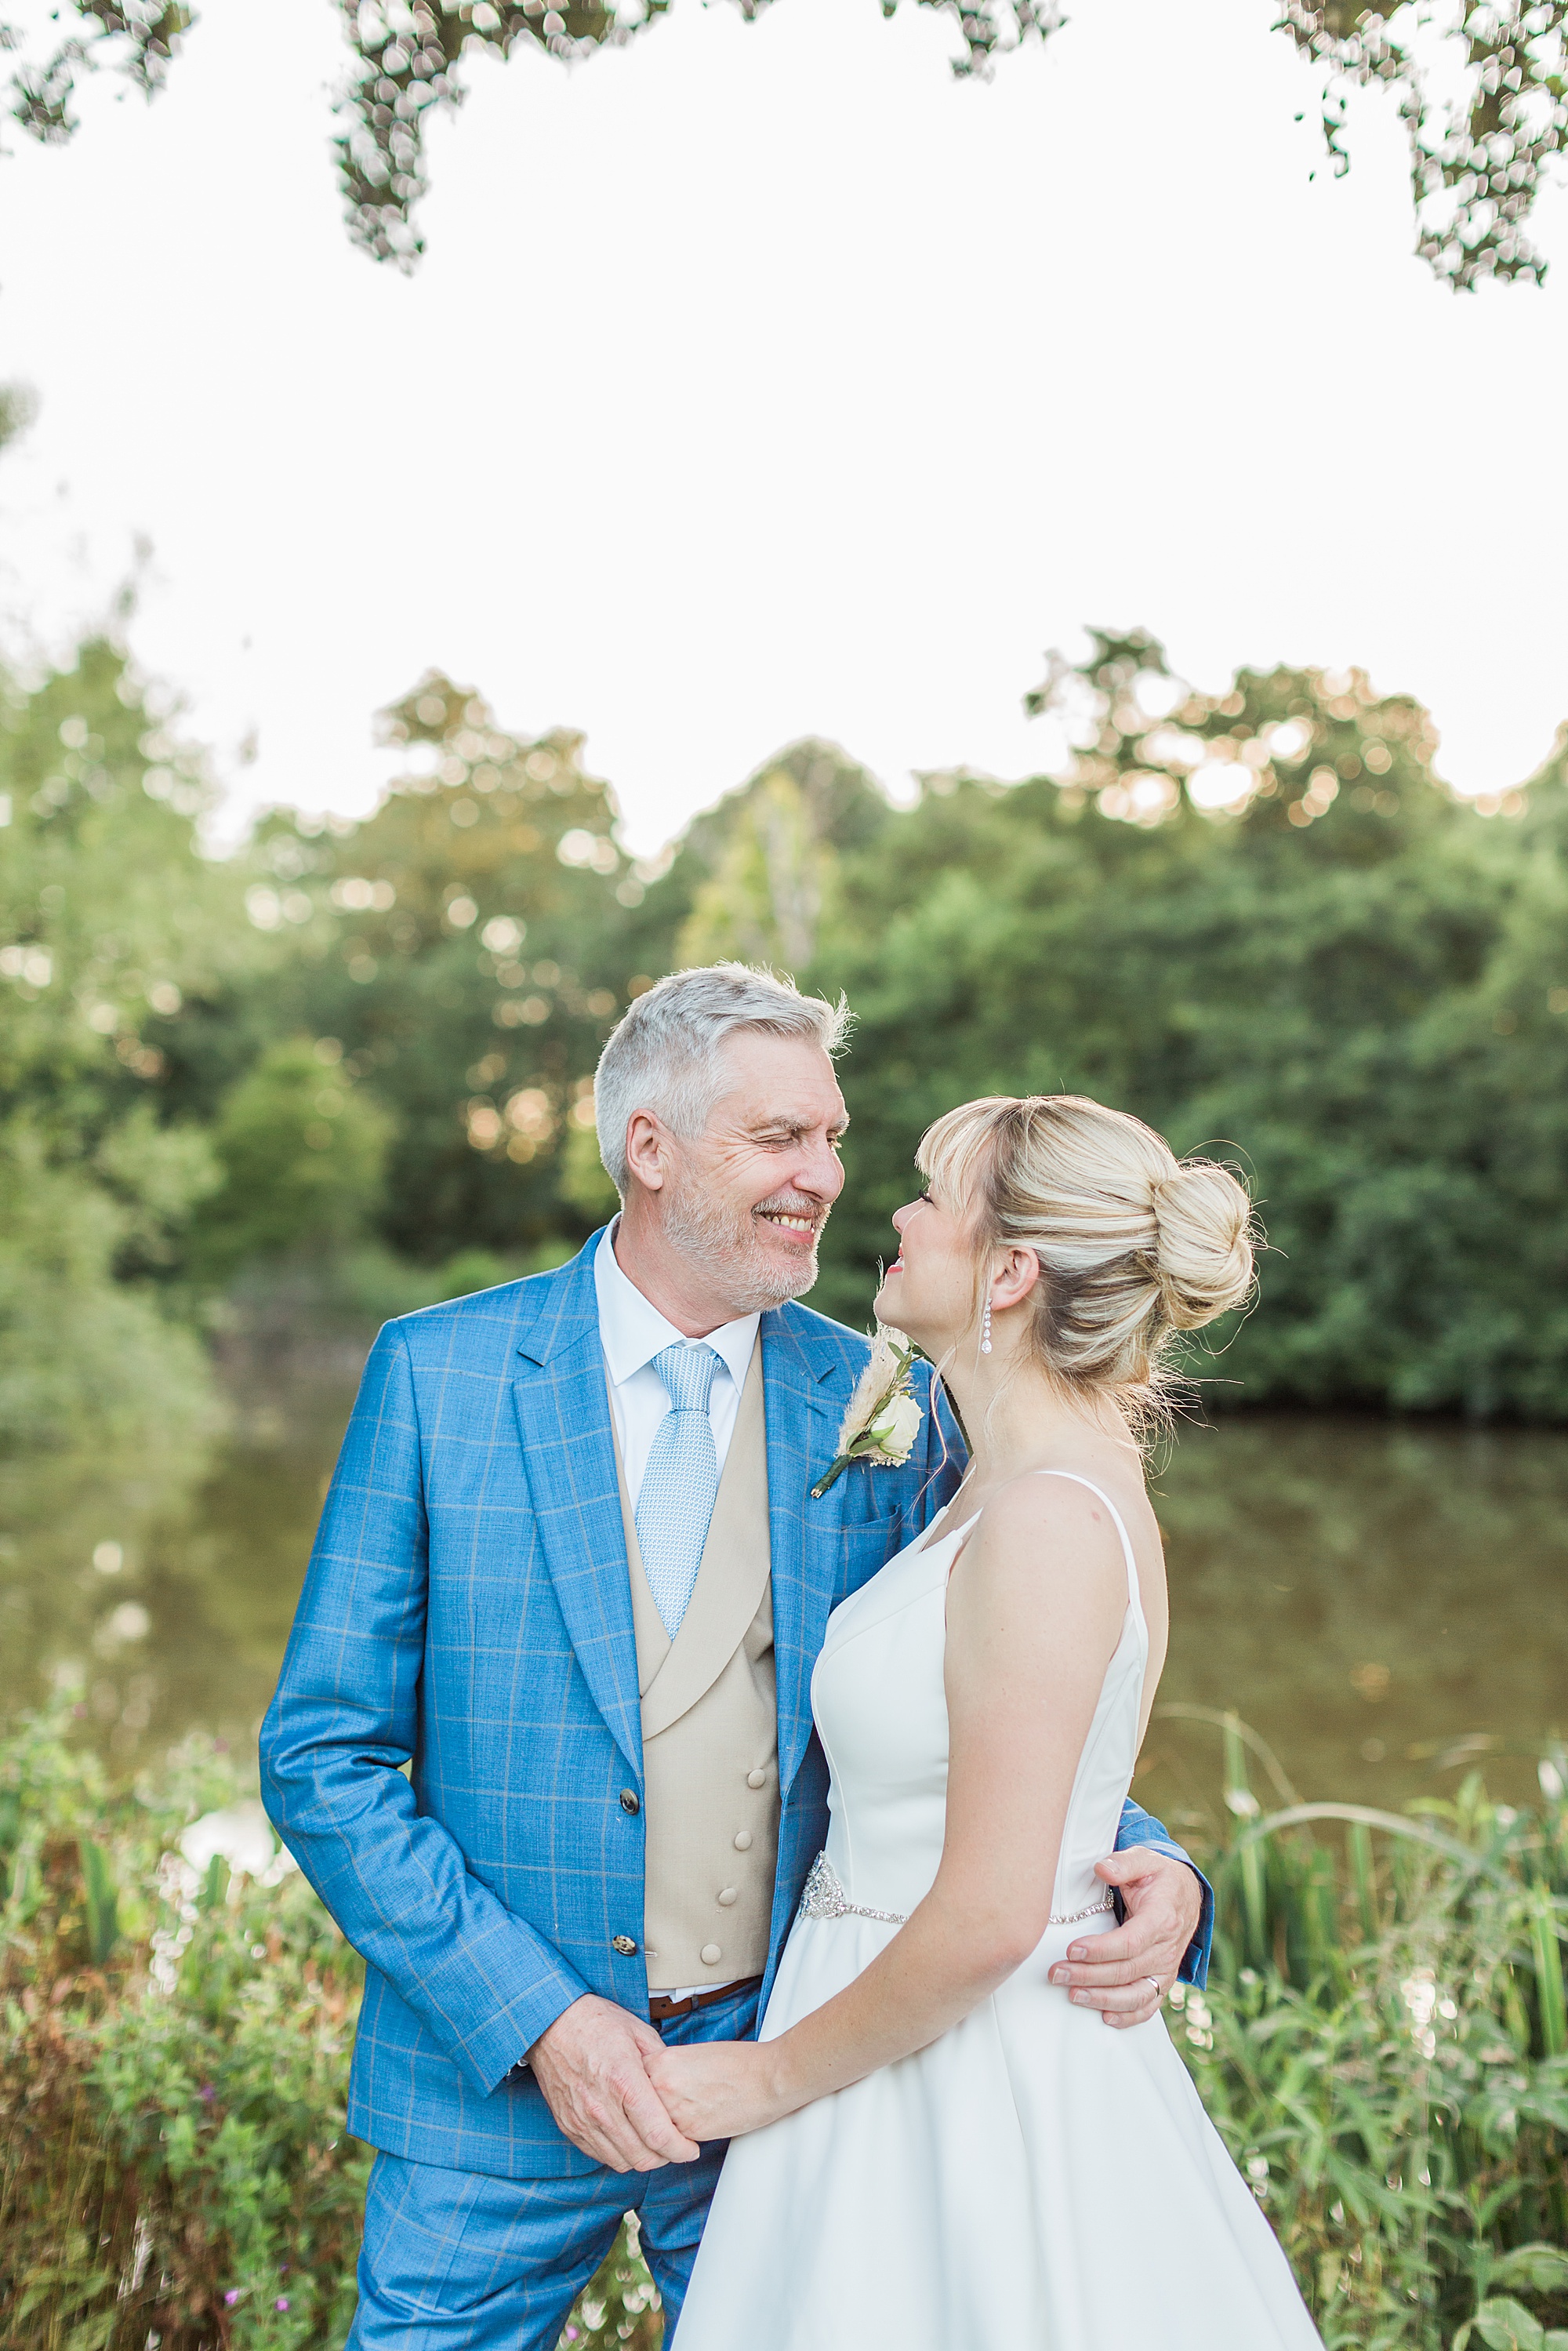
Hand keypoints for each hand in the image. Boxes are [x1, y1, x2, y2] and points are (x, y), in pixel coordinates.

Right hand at [526, 1994, 700, 2171]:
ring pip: (621, 2162)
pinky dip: (618, 2153)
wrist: (551, 2022)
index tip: (691, 2149)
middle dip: (666, 2157)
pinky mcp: (569, 2126)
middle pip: (642, 2157)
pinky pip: (599, 2155)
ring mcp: (582, 2120)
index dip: (680, 2149)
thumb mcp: (639, 2032)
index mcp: (624, 2081)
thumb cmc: (595, 2022)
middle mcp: (601, 2107)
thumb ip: (662, 2064)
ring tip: (653, 2143)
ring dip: (642, 2158)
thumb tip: (680, 2086)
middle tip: (675, 2146)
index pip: (658, 2135)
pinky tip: (628, 2137)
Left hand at [645, 2036, 786, 2143]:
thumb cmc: (738, 2062)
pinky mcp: (689, 2133)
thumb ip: (669, 2068)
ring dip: (654, 2129)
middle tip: (652, 2113)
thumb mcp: (694, 2054)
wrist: (767, 2078)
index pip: (630, 2079)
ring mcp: (673, 2111)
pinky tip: (687, 2131)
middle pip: (634, 2106)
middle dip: (641, 2111)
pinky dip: (673, 2140)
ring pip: (648, 2128)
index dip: (636, 2088)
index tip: (639, 2093)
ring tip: (670, 2125)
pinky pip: (669, 2141)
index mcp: (662, 2061)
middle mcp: (661, 2085)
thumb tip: (656, 2081)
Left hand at [1048, 1847, 1202, 2028]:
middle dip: (1089, 1975)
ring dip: (1104, 1999)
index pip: (1131, 1942)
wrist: (1185, 1894)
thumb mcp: (1145, 1859)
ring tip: (1073, 1995)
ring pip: (1137, 1994)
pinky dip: (1129, 2016)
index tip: (1073, 1949)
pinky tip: (1105, 2018)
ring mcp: (1167, 1968)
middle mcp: (1167, 1948)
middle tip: (1057, 1973)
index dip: (1101, 1950)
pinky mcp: (1163, 1980)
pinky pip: (1149, 2004)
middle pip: (1127, 1970)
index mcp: (1162, 1918)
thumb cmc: (1159, 1876)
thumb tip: (1102, 1868)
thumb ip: (1124, 1863)